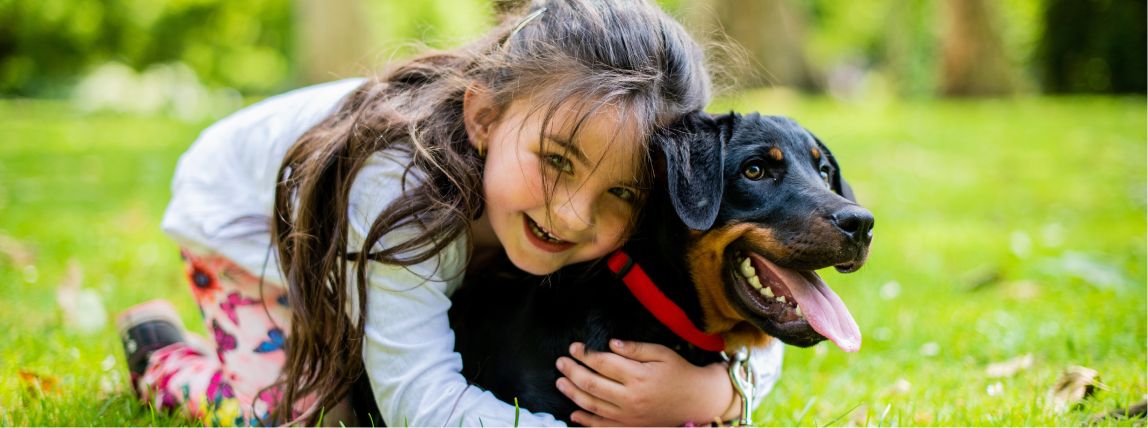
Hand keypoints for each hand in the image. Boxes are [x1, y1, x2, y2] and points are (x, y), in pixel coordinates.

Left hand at [554, 339, 736, 425]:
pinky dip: (586, 421)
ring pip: (593, 405)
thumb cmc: (679, 373)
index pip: (603, 363)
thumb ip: (635, 348)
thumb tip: (610, 343)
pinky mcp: (630, 426)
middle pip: (592, 384)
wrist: (697, 400)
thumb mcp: (661, 353)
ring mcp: (629, 415)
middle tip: (560, 362)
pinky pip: (603, 426)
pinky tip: (573, 414)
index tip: (574, 347)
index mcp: (638, 376)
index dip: (585, 354)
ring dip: (573, 393)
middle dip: (572, 372)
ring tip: (560, 382)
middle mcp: (631, 398)